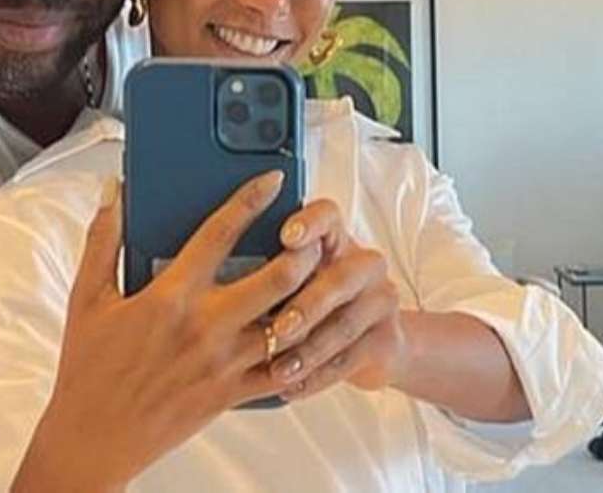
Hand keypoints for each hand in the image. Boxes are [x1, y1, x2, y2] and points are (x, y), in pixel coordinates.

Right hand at [13, 171, 321, 491]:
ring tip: (323, 278)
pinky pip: (282, 371)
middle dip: (304, 252)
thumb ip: (104, 239)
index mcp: (171, 295)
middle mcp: (205, 325)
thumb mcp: (88, 298)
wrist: (93, 438)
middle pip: (276, 278)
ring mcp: (224, 362)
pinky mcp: (233, 393)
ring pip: (289, 323)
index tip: (274, 180)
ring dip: (311, 299)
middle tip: (313, 236)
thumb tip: (113, 189)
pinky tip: (312, 332)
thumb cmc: (88, 367)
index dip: (251, 200)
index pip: (220, 234)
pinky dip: (303, 351)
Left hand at [263, 200, 405, 400]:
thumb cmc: (311, 304)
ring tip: (278, 370)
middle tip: (278, 328)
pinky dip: (316, 377)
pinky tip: (289, 387)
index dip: (310, 223)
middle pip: (340, 277)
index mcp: (335, 240)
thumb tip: (214, 270)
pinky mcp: (387, 339)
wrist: (372, 346)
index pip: (327, 215)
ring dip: (308, 350)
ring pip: (344, 325)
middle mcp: (363, 264)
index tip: (286, 237)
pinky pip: (351, 360)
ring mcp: (381, 300)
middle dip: (307, 305)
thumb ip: (268, 270)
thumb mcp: (296, 281)